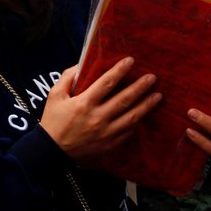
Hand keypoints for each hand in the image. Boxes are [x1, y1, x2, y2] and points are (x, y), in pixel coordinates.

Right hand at [40, 59, 161, 162]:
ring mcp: (106, 132)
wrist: (53, 149)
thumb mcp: (54, 96)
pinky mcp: (110, 143)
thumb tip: (80, 65)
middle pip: (124, 99)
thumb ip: (67, 78)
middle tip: (152, 78)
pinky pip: (128, 131)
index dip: (119, 70)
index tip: (130, 61)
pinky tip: (144, 114)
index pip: (106, 83)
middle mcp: (98, 117)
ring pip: (132, 116)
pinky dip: (137, 122)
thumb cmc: (53, 120)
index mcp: (84, 103)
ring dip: (146, 105)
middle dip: (140, 87)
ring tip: (158, 96)